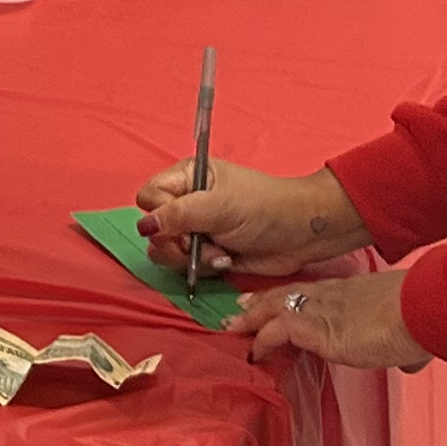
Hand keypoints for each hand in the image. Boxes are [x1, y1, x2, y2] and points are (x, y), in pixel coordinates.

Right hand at [131, 160, 369, 281]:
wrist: (302, 235)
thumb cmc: (265, 209)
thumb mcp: (221, 207)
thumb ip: (179, 215)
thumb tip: (145, 226)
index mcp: (189, 177)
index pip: (148, 196)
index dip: (160, 213)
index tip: (185, 220)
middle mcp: (187, 201)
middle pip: (152, 228)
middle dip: (176, 242)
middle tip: (204, 240)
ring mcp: (195, 229)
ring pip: (164, 251)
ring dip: (189, 258)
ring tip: (218, 253)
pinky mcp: (205, 253)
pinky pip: (183, 266)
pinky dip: (202, 268)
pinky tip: (226, 260)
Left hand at [230, 264, 428, 370]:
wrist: (422, 311)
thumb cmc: (421, 319)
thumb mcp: (410, 334)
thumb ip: (404, 350)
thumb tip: (412, 362)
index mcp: (352, 292)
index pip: (313, 291)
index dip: (291, 296)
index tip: (276, 302)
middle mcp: (332, 295)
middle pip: (287, 292)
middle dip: (262, 301)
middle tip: (242, 309)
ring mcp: (321, 309)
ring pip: (275, 306)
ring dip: (253, 318)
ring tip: (236, 330)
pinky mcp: (316, 328)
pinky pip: (278, 330)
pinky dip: (263, 340)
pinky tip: (254, 352)